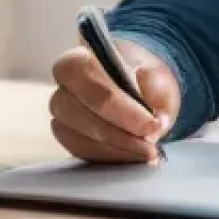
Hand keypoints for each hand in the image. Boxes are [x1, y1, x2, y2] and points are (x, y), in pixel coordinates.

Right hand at [50, 38, 180, 163]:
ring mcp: (62, 117)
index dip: (119, 106)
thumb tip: (156, 122)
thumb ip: (155, 91)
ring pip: (80, 138)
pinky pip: (83, 153)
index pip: (89, 81)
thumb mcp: (156, 73)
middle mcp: (63, 88)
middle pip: (81, 113)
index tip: (150, 125)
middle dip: (119, 133)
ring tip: (147, 152)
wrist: (136, 84)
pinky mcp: (69, 140)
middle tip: (151, 143)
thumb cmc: (141, 75)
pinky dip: (111, 158)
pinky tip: (134, 156)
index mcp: (78, 60)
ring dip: (117, 149)